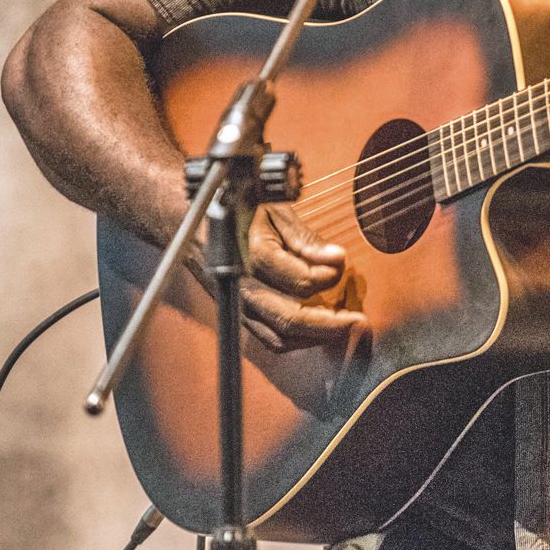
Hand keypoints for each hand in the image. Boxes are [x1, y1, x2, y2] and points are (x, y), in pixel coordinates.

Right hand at [190, 203, 363, 352]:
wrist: (191, 222)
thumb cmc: (239, 211)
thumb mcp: (274, 210)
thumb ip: (305, 238)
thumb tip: (336, 259)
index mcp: (251, 254)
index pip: (299, 280)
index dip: (328, 277)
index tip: (343, 264)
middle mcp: (242, 286)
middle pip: (289, 320)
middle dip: (330, 325)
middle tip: (358, 320)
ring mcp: (237, 305)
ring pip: (279, 337)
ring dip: (316, 337)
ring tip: (343, 325)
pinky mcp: (238, 315)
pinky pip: (269, 338)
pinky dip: (297, 339)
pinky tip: (319, 327)